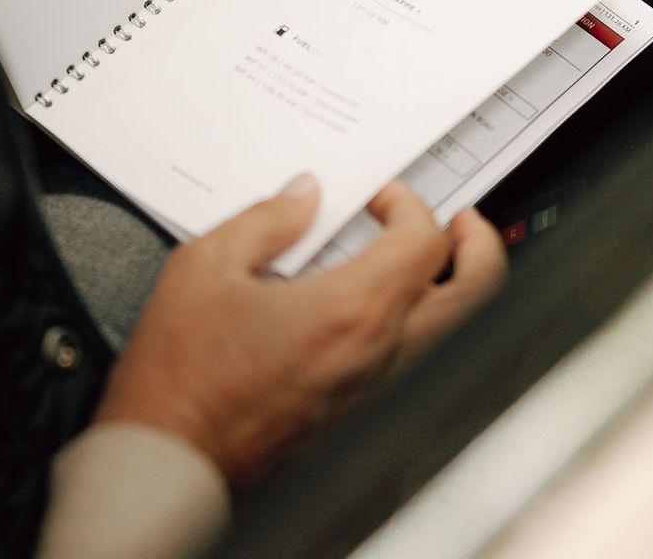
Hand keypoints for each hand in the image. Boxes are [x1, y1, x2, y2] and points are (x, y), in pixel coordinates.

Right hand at [94, 176, 505, 492]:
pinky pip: (420, 364)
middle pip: (476, 294)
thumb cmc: (182, 377)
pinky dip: (425, 328)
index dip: (411, 205)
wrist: (173, 455)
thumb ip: (266, 219)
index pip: (423, 242)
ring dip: (456, 289)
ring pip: (455, 334)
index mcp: (351, 311)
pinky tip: (385, 311)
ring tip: (434, 264)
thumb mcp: (206, 265)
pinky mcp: (362, 415)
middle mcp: (381, 356)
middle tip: (463, 222)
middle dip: (480, 246)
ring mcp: (378, 392)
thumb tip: (302, 197)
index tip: (383, 198)